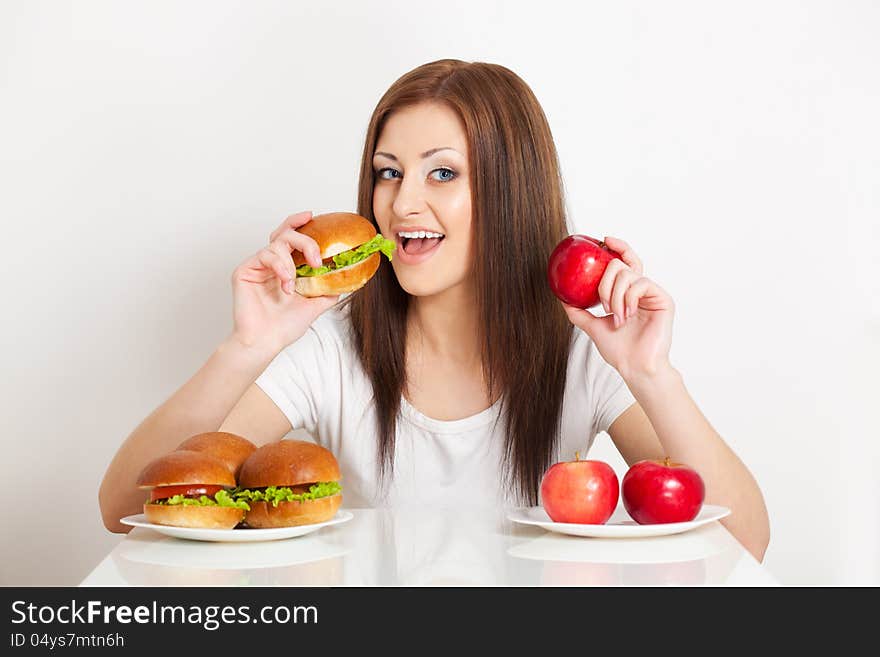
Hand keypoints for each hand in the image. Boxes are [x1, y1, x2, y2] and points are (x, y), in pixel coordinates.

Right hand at [229, 210, 338, 353]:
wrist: (266, 342)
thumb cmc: (285, 326)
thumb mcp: (315, 304)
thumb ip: (329, 289)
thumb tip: (349, 279)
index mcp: (285, 267)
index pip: (291, 237)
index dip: (299, 223)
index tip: (312, 216)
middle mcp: (271, 263)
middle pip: (285, 233)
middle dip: (304, 240)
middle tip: (316, 258)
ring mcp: (257, 266)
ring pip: (276, 244)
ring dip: (291, 262)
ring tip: (293, 284)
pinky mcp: (244, 271)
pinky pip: (264, 255)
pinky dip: (280, 267)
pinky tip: (285, 284)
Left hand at [561, 236, 674, 380]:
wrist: (634, 367)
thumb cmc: (619, 350)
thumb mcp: (593, 327)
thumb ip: (579, 311)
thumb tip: (562, 298)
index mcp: (628, 293)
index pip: (624, 262)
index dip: (617, 247)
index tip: (603, 240)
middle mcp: (641, 290)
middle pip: (621, 265)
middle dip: (605, 284)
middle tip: (604, 305)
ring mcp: (653, 294)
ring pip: (628, 274)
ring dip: (615, 296)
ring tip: (616, 316)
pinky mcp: (663, 299)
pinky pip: (641, 283)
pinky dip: (628, 297)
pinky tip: (627, 314)